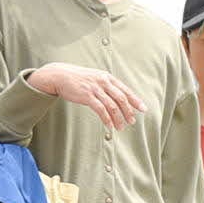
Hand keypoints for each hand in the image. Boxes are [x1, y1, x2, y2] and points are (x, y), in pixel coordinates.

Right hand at [30, 62, 144, 131]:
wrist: (60, 75)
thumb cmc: (78, 79)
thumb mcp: (95, 78)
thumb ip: (106, 85)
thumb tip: (117, 97)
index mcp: (107, 77)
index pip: (125, 90)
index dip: (135, 100)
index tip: (143, 109)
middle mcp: (103, 81)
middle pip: (121, 98)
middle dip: (129, 111)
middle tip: (132, 121)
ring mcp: (95, 88)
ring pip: (112, 105)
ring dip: (118, 118)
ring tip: (121, 127)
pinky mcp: (87, 96)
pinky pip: (100, 110)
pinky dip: (107, 119)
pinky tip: (110, 126)